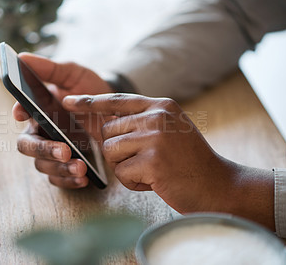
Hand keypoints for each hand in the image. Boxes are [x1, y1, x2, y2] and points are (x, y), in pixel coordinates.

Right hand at [12, 54, 112, 188]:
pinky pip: (58, 179)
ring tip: (80, 167)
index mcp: (39, 109)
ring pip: (42, 165)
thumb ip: (51, 68)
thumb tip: (22, 57)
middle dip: (43, 150)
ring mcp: (53, 149)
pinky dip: (68, 181)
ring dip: (59, 169)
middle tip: (64, 150)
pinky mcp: (66, 164)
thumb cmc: (89, 88)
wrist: (115, 107)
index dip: (19, 113)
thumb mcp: (74, 74)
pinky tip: (83, 178)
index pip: (21, 113)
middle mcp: (42, 131)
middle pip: (27, 145)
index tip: (24, 113)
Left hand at [63, 93, 274, 229]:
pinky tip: (155, 181)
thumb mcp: (169, 131)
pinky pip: (121, 172)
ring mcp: (156, 137)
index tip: (67, 101)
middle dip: (119, 151)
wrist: (218, 186)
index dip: (90, 102)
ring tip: (151, 170)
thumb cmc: (189, 162)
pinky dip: (133, 182)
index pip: (117, 99)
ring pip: (110, 151)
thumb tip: (105, 122)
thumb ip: (141, 122)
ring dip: (125, 167)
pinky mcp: (152, 160)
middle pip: (108, 131)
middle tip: (145, 161)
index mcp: (161, 105)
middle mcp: (157, 116)